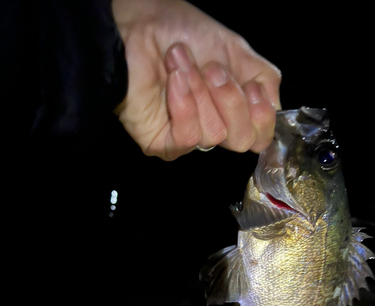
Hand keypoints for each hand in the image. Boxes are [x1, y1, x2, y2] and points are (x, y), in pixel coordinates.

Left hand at [112, 0, 280, 159]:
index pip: (259, 136)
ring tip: (181, 63)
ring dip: (200, 91)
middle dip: (231, 99)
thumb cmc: (180, 32)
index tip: (250, 85)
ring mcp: (188, 137)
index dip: (261, 114)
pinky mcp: (164, 144)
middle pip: (242, 140)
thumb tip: (273, 108)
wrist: (136, 29)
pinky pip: (189, 137)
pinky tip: (173, 79)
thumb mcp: (235, 49)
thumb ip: (263, 79)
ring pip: (215, 134)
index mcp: (232, 108)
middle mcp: (213, 125)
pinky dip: (183, 103)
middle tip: (211, 69)